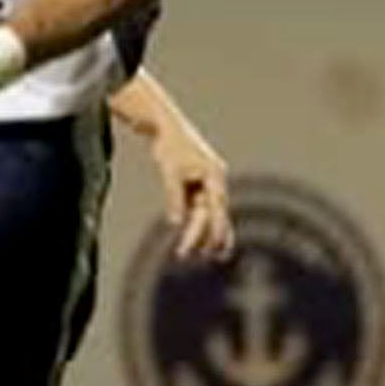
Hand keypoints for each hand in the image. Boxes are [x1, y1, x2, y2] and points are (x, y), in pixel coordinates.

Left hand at [147, 121, 234, 261]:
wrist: (166, 128)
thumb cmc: (170, 147)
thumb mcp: (171, 173)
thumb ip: (175, 198)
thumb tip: (176, 223)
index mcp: (214, 175)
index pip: (217, 207)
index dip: (216, 228)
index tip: (212, 246)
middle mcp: (216, 181)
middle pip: (218, 213)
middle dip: (216, 235)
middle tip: (216, 258)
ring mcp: (209, 183)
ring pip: (211, 213)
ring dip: (208, 233)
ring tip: (212, 256)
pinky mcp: (199, 185)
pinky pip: (203, 209)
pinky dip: (201, 223)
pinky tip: (198, 239)